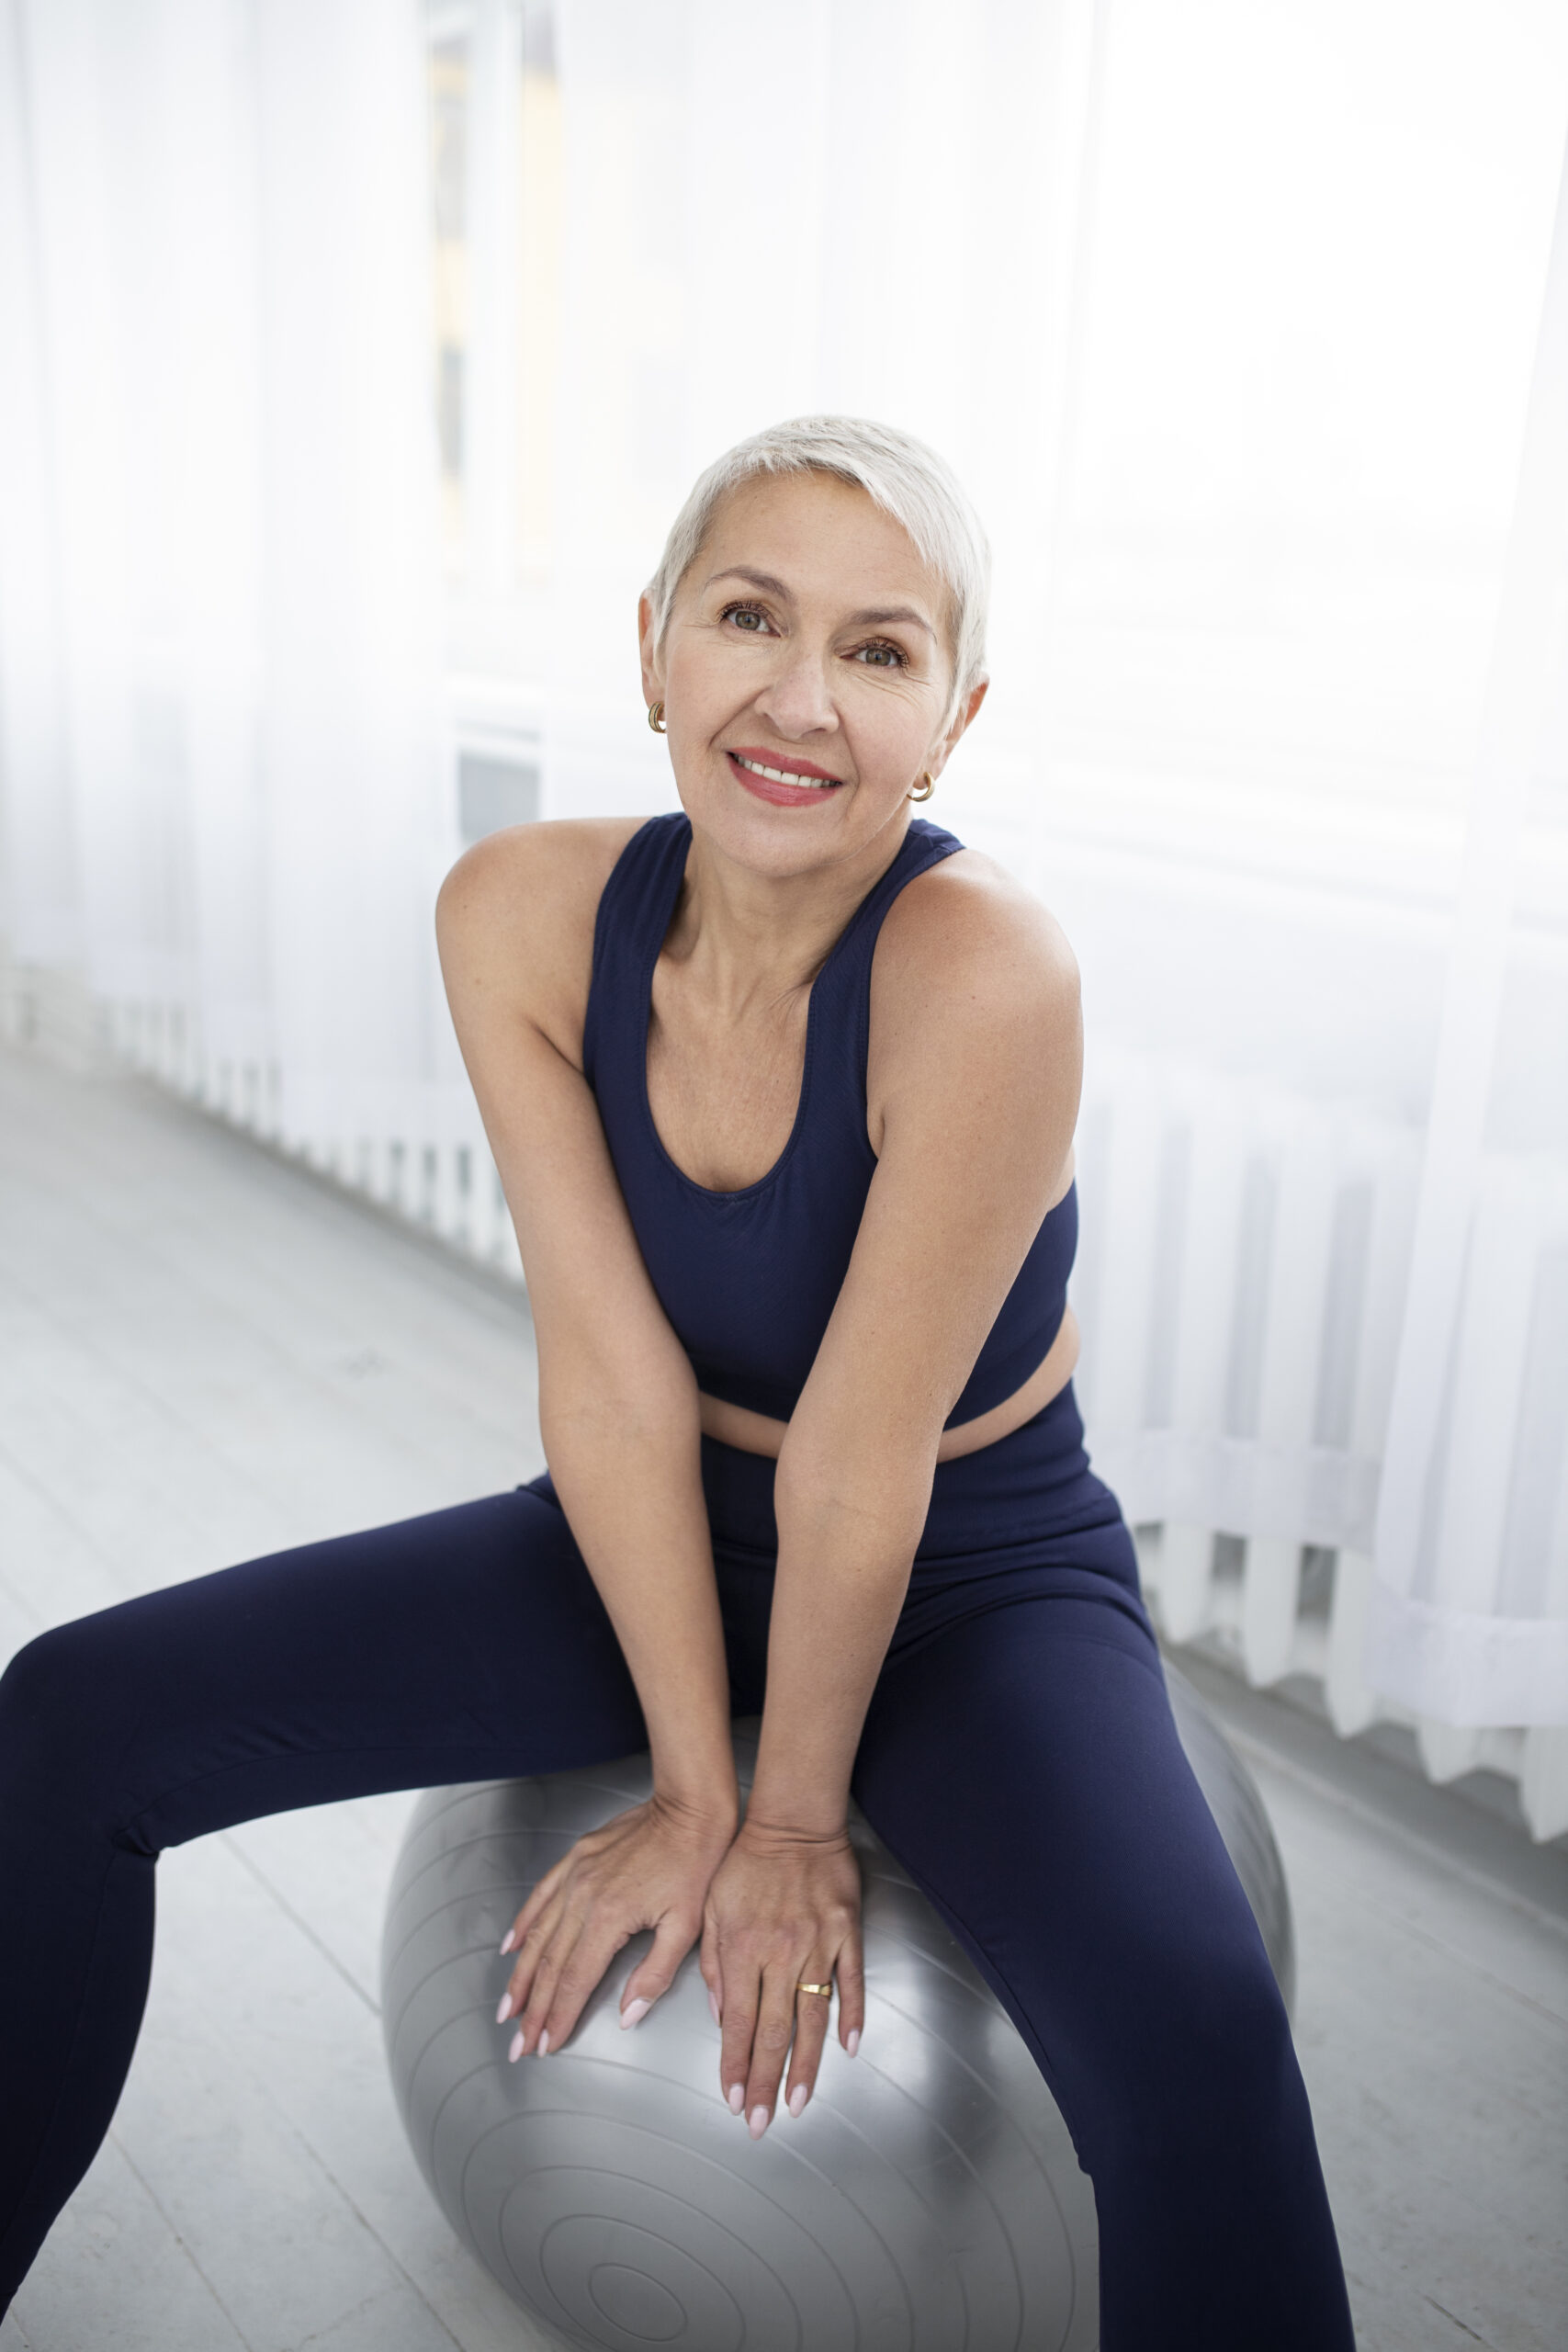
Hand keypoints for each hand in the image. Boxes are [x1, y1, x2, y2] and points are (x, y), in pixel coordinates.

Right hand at [495, 1792, 734, 2056]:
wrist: (688, 1809)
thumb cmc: (695, 1865)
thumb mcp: (687, 1927)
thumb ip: (655, 1975)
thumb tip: (627, 2016)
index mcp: (609, 1918)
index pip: (575, 1981)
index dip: (558, 2017)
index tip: (546, 2046)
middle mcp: (582, 1897)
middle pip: (549, 1966)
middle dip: (532, 2011)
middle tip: (518, 2044)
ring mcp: (574, 1875)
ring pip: (537, 1935)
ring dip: (520, 1977)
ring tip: (507, 2009)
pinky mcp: (574, 1858)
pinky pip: (539, 1896)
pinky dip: (521, 1924)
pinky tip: (509, 1948)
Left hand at [700, 1818, 865, 2136]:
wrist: (793, 1821)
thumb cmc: (745, 1860)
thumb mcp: (711, 1906)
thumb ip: (713, 1962)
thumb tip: (723, 2015)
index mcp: (742, 1947)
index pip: (738, 2022)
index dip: (737, 2067)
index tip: (735, 2101)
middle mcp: (780, 1952)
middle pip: (774, 2031)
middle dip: (766, 2082)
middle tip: (763, 2123)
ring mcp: (818, 1944)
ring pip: (813, 2018)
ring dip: (805, 2066)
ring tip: (799, 2104)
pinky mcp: (845, 1932)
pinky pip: (850, 1982)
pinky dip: (851, 2017)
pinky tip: (849, 2049)